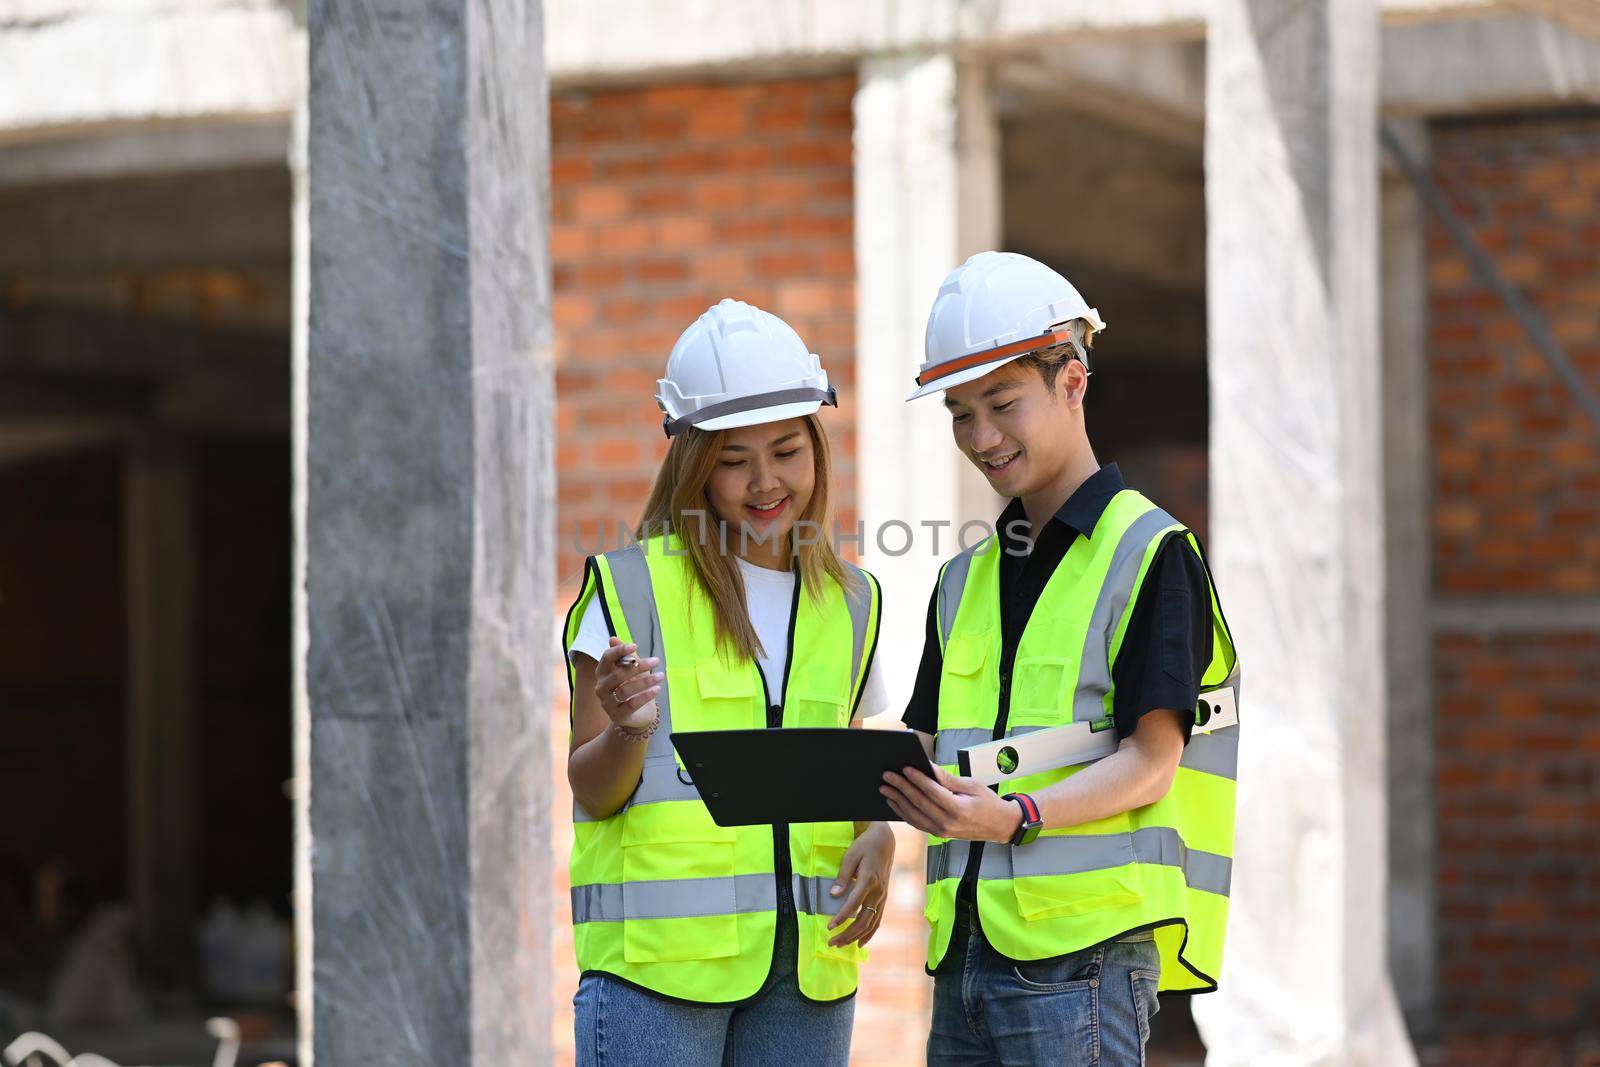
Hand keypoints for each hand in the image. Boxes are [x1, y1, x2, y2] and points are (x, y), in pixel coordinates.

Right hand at [594, 637, 661, 728]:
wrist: (636, 714)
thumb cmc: (632, 686)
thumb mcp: (631, 669)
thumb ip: (624, 655)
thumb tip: (613, 638)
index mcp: (602, 672)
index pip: (606, 658)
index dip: (619, 651)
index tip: (635, 646)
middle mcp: (601, 687)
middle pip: (617, 674)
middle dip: (638, 666)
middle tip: (656, 661)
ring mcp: (607, 702)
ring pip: (624, 690)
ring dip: (645, 681)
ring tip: (661, 676)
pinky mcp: (618, 715)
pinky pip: (631, 704)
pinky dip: (645, 696)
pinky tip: (657, 689)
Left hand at [825, 823, 893, 947]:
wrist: (884, 843)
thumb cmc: (865, 847)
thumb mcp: (850, 856)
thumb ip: (842, 877)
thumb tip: (834, 895)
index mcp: (868, 880)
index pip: (854, 904)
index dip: (842, 917)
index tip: (830, 927)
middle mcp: (878, 892)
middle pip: (863, 920)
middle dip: (847, 934)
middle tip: (832, 942)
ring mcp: (883, 897)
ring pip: (871, 923)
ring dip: (856, 936)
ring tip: (841, 944)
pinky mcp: (884, 899)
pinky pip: (878, 920)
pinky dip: (869, 933)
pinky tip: (860, 942)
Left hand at [881, 764, 1023, 843]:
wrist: (998, 826)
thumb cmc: (987, 803)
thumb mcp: (972, 785)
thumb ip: (948, 779)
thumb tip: (929, 768)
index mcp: (959, 809)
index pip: (932, 792)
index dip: (917, 779)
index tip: (904, 768)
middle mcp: (948, 823)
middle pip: (919, 803)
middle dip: (901, 787)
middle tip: (887, 775)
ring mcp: (942, 831)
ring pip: (914, 815)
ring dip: (897, 801)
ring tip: (885, 788)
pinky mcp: (938, 834)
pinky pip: (917, 823)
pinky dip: (904, 812)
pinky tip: (895, 802)